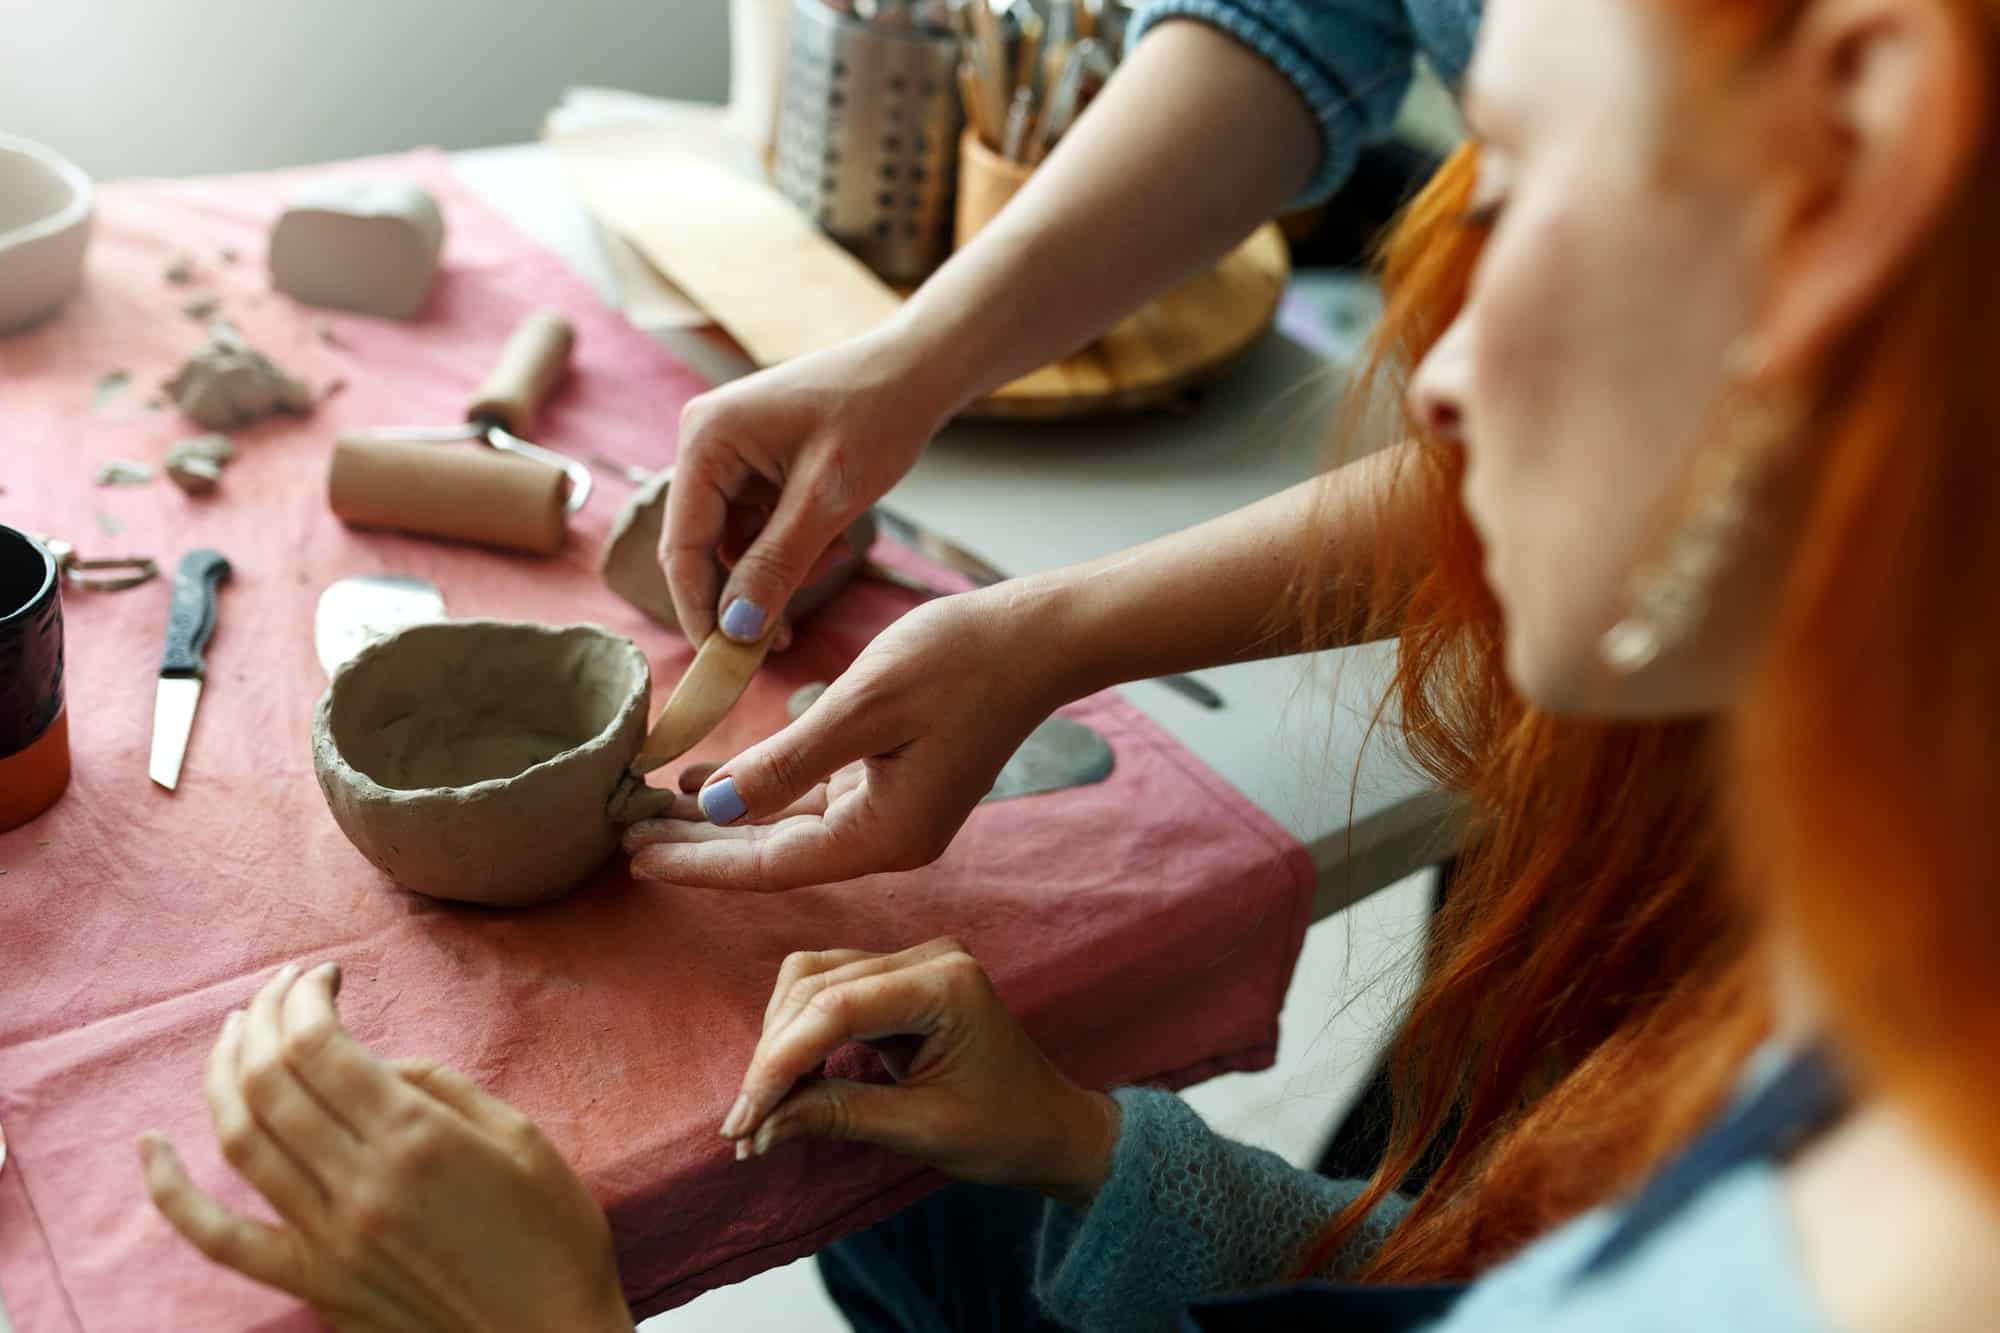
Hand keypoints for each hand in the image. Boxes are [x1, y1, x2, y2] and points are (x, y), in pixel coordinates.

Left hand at [139, 963, 631, 1332]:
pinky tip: (150, 1149)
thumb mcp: (522, 1138)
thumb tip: (380, 1068)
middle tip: (279, 990)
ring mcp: (326, 1238)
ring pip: (240, 1140)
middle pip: (271, 1082)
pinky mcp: (315, 1282)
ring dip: (225, 1074)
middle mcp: (358, 1184)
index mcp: (415, 1139)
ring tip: (233, 1033)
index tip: (323, 975)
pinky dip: (171, 1193)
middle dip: (264, 1018)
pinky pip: (219, 1238)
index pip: (320, 1047)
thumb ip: (443, 1089)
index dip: (306, 997)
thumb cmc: (554, 1236)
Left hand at [622, 588, 1072, 890]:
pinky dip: (765, 791)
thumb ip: (789, 760)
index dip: (697, 862)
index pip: (769, 865)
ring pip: (791, 830)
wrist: (1038, 638)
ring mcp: (897, 815)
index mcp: (884, 834)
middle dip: (699, 845)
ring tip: (651, 805)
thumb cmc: (958, 660)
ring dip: (725, 818)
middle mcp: (890, 839)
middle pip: (774, 856)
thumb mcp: (863, 704)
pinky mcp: (899, 786)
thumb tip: (719, 806)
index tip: (632, 855)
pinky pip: (816, 802)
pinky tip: (714, 779)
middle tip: (622, 832)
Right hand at [663, 322, 955, 643]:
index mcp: (706, 440)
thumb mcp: (827, 502)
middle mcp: (704, 442)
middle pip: (703, 547)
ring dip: (777, 569)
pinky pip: (756, 525)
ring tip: (834, 557)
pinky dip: (789, 546)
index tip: (724, 664)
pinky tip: (832, 542)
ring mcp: (727, 451)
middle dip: (746, 592)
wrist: (918, 372)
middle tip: (784, 638)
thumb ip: (776, 566)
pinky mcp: (754, 462)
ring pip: (733, 542)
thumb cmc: (877, 416)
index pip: (684, 545)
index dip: (700, 609)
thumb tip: (736, 629)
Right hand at [721, 939, 1119, 1205]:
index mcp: (945, 984)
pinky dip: (802, 1038)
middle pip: (816, 985)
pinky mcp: (900, 981)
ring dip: (780, 1042)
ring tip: (762, 1111)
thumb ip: (837, 1115)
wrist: (1053, 1129)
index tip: (745, 1118)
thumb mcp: (921, 1131)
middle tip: (746, 1126)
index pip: (837, 1006)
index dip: (781, 1061)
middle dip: (774, 1056)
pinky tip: (789, 1086)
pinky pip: (831, 994)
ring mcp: (914, 963)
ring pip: (813, 982)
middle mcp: (928, 956)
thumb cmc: (1005, 1132)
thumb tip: (759, 1126)